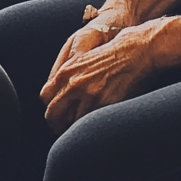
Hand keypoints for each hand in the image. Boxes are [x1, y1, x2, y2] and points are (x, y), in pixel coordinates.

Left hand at [40, 19, 166, 134]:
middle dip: (56, 123)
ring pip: (71, 123)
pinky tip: (94, 126)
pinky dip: (90, 126)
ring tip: (78, 129)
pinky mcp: (105, 104)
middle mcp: (74, 83)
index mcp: (67, 70)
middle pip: (53, 113)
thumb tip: (59, 96)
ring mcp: (90, 95)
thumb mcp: (84, 60)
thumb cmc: (112, 54)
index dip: (49, 107)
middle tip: (61, 129)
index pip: (45, 97)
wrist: (135, 51)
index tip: (55, 113)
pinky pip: (90, 123)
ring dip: (73, 128)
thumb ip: (69, 77)